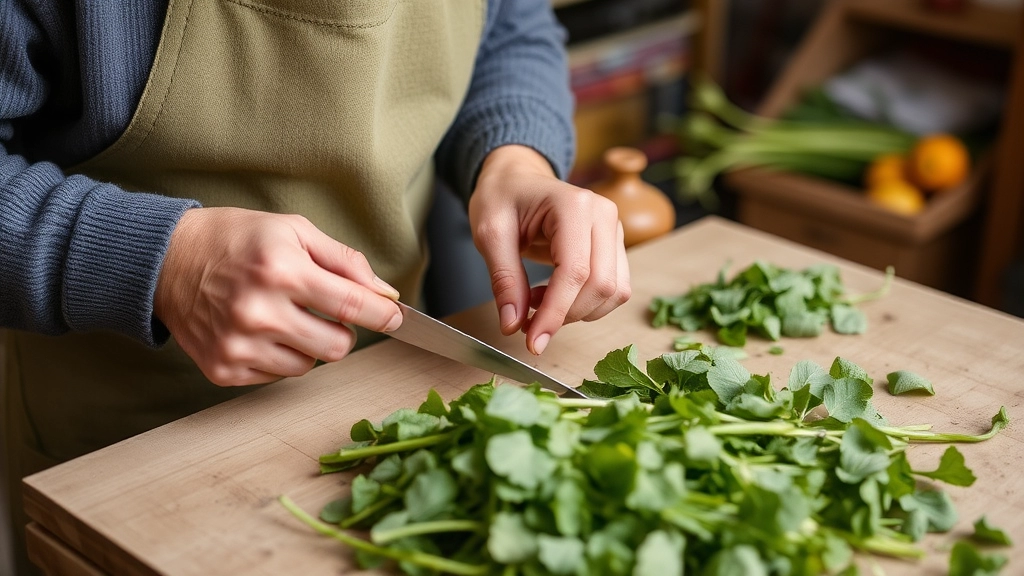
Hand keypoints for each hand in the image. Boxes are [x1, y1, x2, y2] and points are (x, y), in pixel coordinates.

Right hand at [154, 207, 401, 385]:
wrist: (165, 261)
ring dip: (310, 345)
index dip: (383, 314)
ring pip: (310, 365)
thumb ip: (345, 261)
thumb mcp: (293, 230)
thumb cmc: (234, 240)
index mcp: (280, 270)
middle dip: (342, 330)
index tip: (395, 317)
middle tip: (325, 311)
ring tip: (285, 316)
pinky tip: (261, 331)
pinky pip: (278, 376)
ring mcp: (239, 345)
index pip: (351, 304)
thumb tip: (385, 293)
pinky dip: (280, 357)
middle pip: (337, 347)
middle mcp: (258, 311)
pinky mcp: (224, 369)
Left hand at [469, 145, 630, 354]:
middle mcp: (604, 215)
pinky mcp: (615, 247)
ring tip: (536, 300)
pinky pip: (613, 289)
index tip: (533, 341)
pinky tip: (554, 296)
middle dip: (565, 315)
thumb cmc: (502, 198)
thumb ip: (503, 279)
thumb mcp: (489, 234)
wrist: (517, 179)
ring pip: (613, 292)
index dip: (556, 312)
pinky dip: (586, 305)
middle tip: (526, 321)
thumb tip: (513, 324)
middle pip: (601, 286)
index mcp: (574, 205)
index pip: (575, 271)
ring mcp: (614, 230)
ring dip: (577, 312)